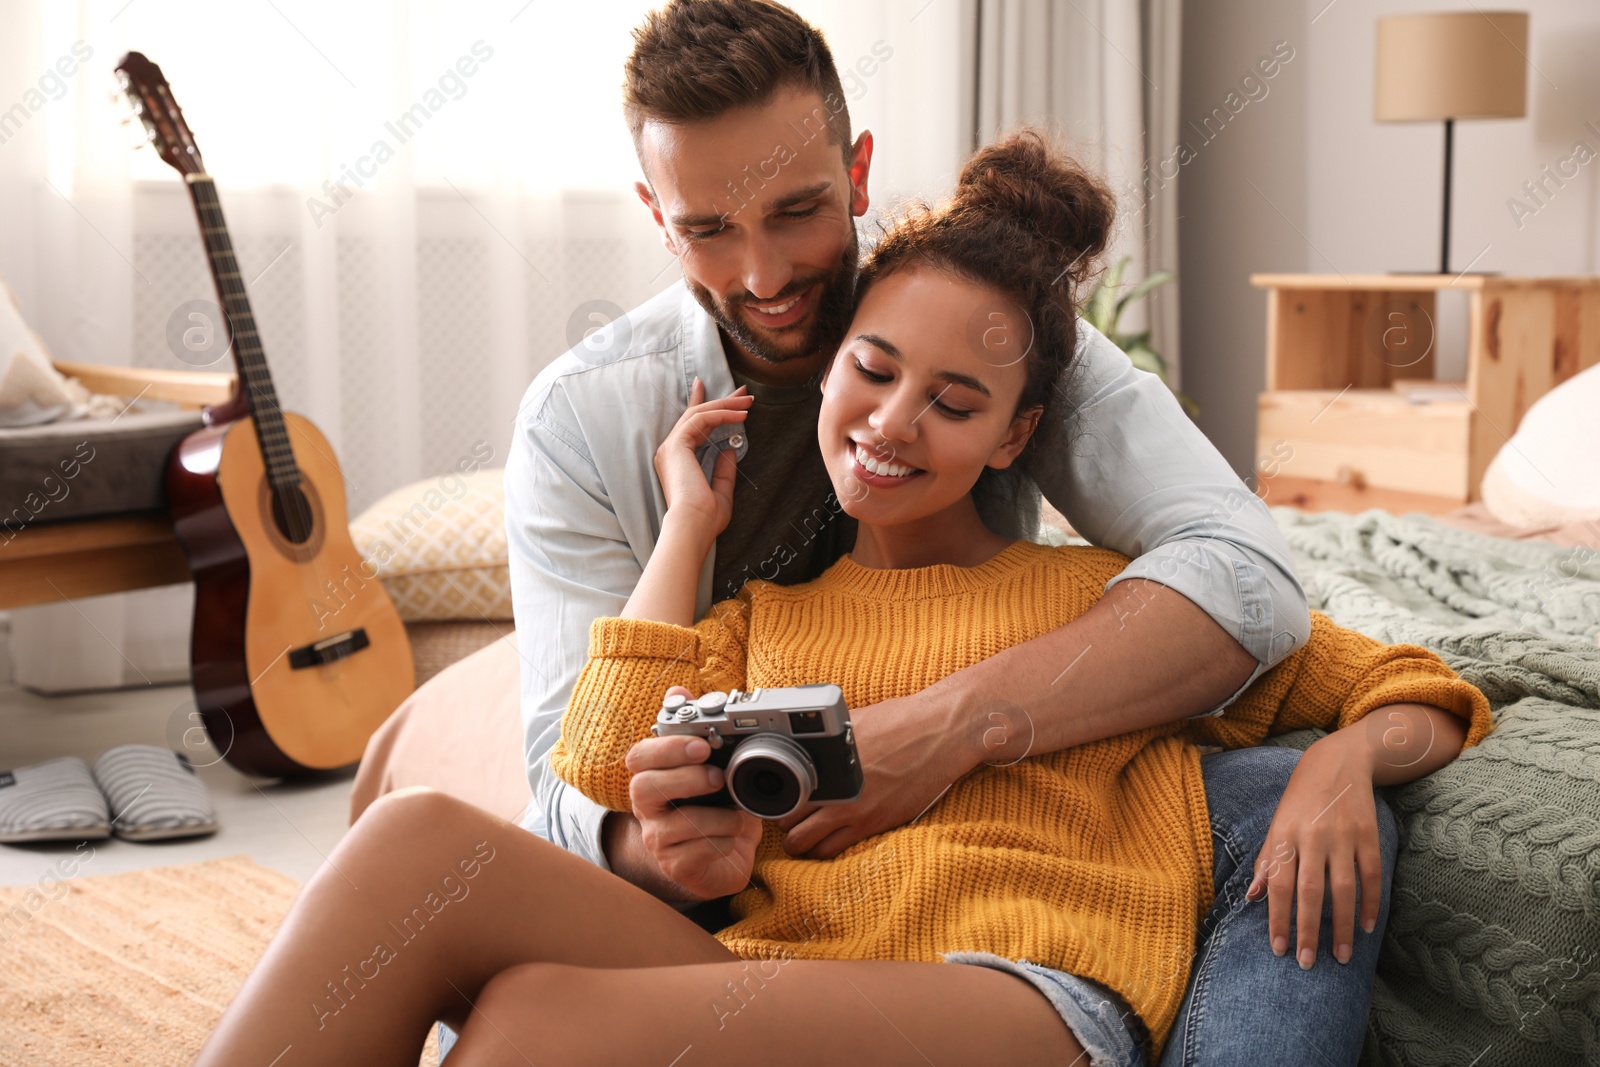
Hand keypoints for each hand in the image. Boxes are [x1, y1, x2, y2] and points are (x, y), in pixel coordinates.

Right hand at [624, 685, 761, 900]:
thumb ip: (695, 729)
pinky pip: (696, 854)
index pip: (639, 757)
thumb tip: (677, 690)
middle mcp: (648, 808)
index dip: (666, 749)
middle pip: (643, 788)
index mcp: (653, 776)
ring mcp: (657, 840)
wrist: (723, 859)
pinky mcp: (675, 867)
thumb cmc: (714, 807)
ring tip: (739, 814)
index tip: (701, 745)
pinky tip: (733, 838)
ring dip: (716, 816)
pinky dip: (723, 843)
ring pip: (675, 825)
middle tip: (718, 778)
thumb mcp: (711, 767)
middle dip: (685, 779)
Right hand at [654, 377, 750, 542]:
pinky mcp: (676, 445)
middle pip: (696, 415)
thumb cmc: (706, 518)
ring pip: (698, 414)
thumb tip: (730, 448)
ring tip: (748, 402)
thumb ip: (724, 470)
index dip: (701, 404)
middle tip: (744, 393)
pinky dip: (722, 414)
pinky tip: (741, 415)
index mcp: (677, 461)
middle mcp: (670, 451)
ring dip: (726, 405)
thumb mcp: (721, 491)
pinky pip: (700, 420)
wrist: (694, 525)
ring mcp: (670, 447)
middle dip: (721, 401)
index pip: (690, 427)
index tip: (709, 386)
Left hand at [775, 691, 967, 858]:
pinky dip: (821, 849)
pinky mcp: (873, 823)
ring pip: (803, 842)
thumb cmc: (901, 720)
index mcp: (825, 760)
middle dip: (782, 820)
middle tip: (787, 816)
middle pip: (786, 819)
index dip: (775, 795)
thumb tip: (805, 736)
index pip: (782, 788)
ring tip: (802, 833)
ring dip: (798, 840)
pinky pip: (833, 850)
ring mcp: (852, 809)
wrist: (939, 733)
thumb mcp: (852, 721)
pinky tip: (824, 841)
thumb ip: (827, 738)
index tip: (776, 796)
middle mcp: (834, 787)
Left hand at [1246, 729, 1382, 968]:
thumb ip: (1267, 861)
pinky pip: (1372, 876)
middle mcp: (1313, 837)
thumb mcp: (1276, 825)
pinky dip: (1371, 904)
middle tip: (1307, 963)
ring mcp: (1343, 836)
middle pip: (1310, 892)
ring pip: (1343, 889)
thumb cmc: (1300, 800)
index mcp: (1284, 836)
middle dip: (1308, 931)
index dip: (1278, 919)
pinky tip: (1366, 927)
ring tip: (1341, 956)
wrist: (1337, 762)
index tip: (1279, 949)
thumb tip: (1252, 897)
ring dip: (1342, 926)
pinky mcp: (1369, 835)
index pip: (1279, 885)